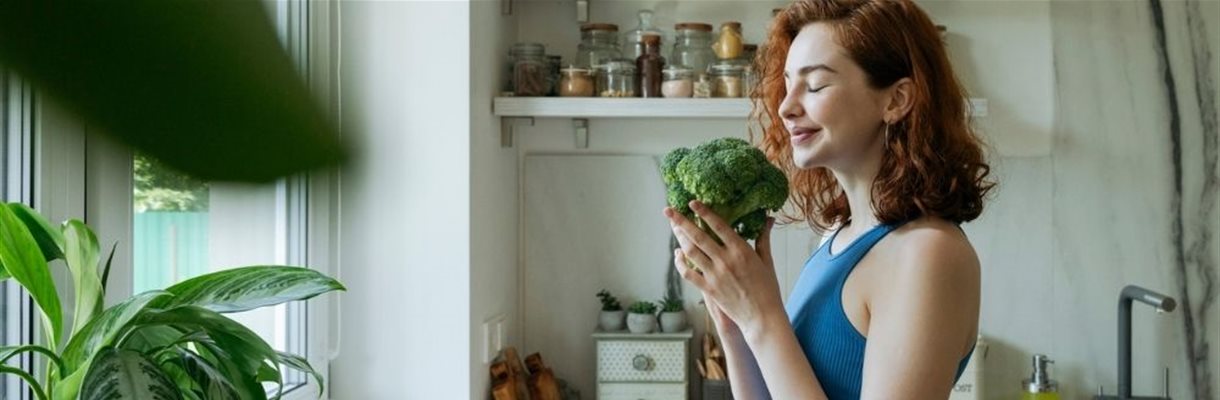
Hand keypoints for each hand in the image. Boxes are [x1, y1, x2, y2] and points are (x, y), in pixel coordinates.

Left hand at [665, 200, 784, 337]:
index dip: (704, 212)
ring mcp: (715, 275)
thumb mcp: (766, 260)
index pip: (719, 225)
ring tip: (672, 227)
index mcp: (741, 250)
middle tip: (668, 210)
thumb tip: (768, 218)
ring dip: (679, 238)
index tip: (692, 202)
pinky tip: (677, 254)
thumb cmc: (768, 288)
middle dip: (681, 221)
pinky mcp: (709, 289)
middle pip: (698, 236)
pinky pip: (689, 274)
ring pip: (691, 252)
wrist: (762, 317)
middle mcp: (725, 260)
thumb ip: (763, 238)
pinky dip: (681, 263)